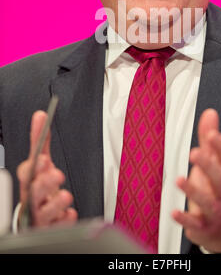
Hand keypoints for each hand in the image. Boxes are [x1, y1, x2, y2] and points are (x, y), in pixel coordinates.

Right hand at [17, 110, 77, 227]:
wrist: (37, 216)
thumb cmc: (38, 186)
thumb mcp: (40, 162)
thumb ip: (40, 141)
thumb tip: (41, 116)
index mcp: (28, 182)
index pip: (26, 173)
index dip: (34, 167)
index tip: (43, 159)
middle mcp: (32, 200)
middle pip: (33, 193)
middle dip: (43, 184)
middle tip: (56, 175)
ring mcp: (40, 216)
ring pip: (45, 212)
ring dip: (55, 203)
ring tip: (65, 195)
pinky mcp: (51, 228)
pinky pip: (58, 226)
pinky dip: (64, 220)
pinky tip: (69, 214)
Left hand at [172, 109, 220, 252]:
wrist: (219, 227)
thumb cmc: (213, 189)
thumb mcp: (213, 163)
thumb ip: (209, 139)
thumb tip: (210, 113)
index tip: (212, 133)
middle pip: (220, 178)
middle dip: (209, 165)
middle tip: (195, 153)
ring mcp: (213, 209)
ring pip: (208, 201)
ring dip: (194, 191)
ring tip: (179, 180)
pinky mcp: (203, 226)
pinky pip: (196, 223)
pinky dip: (185, 218)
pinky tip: (174, 212)